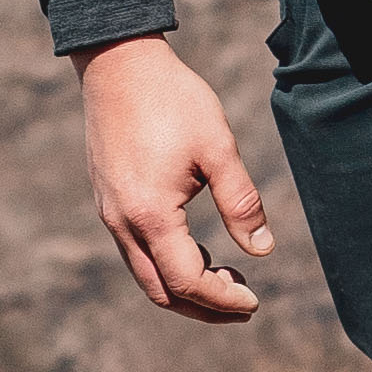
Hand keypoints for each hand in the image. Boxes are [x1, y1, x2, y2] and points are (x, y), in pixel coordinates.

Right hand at [70, 34, 274, 321]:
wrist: (118, 63)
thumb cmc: (173, 100)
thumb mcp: (218, 148)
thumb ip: (241, 202)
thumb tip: (263, 250)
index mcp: (151, 215)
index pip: (187, 281)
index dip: (222, 300)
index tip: (254, 301)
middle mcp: (122, 223)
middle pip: (160, 292)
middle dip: (203, 308)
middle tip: (243, 305)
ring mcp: (110, 213)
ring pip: (145, 275)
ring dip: (184, 289)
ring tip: (226, 280)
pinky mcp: (108, 201)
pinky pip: (136, 251)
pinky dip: (167, 265)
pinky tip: (197, 250)